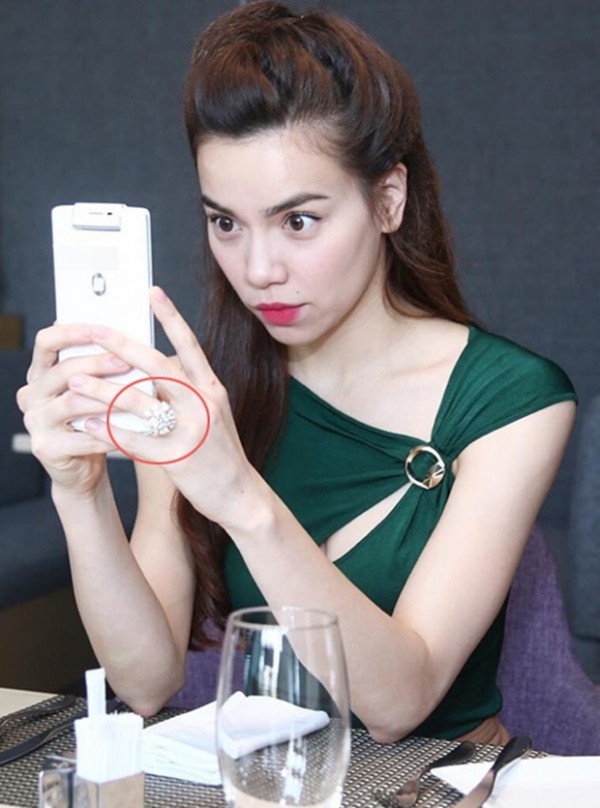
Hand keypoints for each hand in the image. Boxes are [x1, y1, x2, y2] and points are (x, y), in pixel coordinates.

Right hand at [17, 324, 133, 494]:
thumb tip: (128, 338)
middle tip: (126, 361)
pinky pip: (82, 436)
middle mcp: (32, 395)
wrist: (83, 467)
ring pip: (72, 403)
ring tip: (133, 394)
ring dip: (106, 397)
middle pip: (62, 371)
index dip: (71, 332)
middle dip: (97, 363)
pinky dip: (109, 431)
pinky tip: (131, 428)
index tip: (99, 328)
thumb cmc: (93, 421)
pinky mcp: (46, 447)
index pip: (46, 342)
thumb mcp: (94, 390)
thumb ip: (99, 367)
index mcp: (41, 374)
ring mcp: (35, 422)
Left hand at [62, 287, 256, 524]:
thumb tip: (155, 365)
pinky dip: (107, 430)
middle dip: (120, 345)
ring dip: (101, 389)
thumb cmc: (219, 452)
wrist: (240, 494)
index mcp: (212, 388)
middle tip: (92, 330)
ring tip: (74, 379)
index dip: (170, 317)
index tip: (151, 292)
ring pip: (138, 402)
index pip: (190, 345)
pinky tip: (87, 424)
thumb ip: (187, 389)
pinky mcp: (178, 458)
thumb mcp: (212, 413)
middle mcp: (203, 404)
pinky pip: (134, 440)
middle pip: (157, 365)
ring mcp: (191, 431)